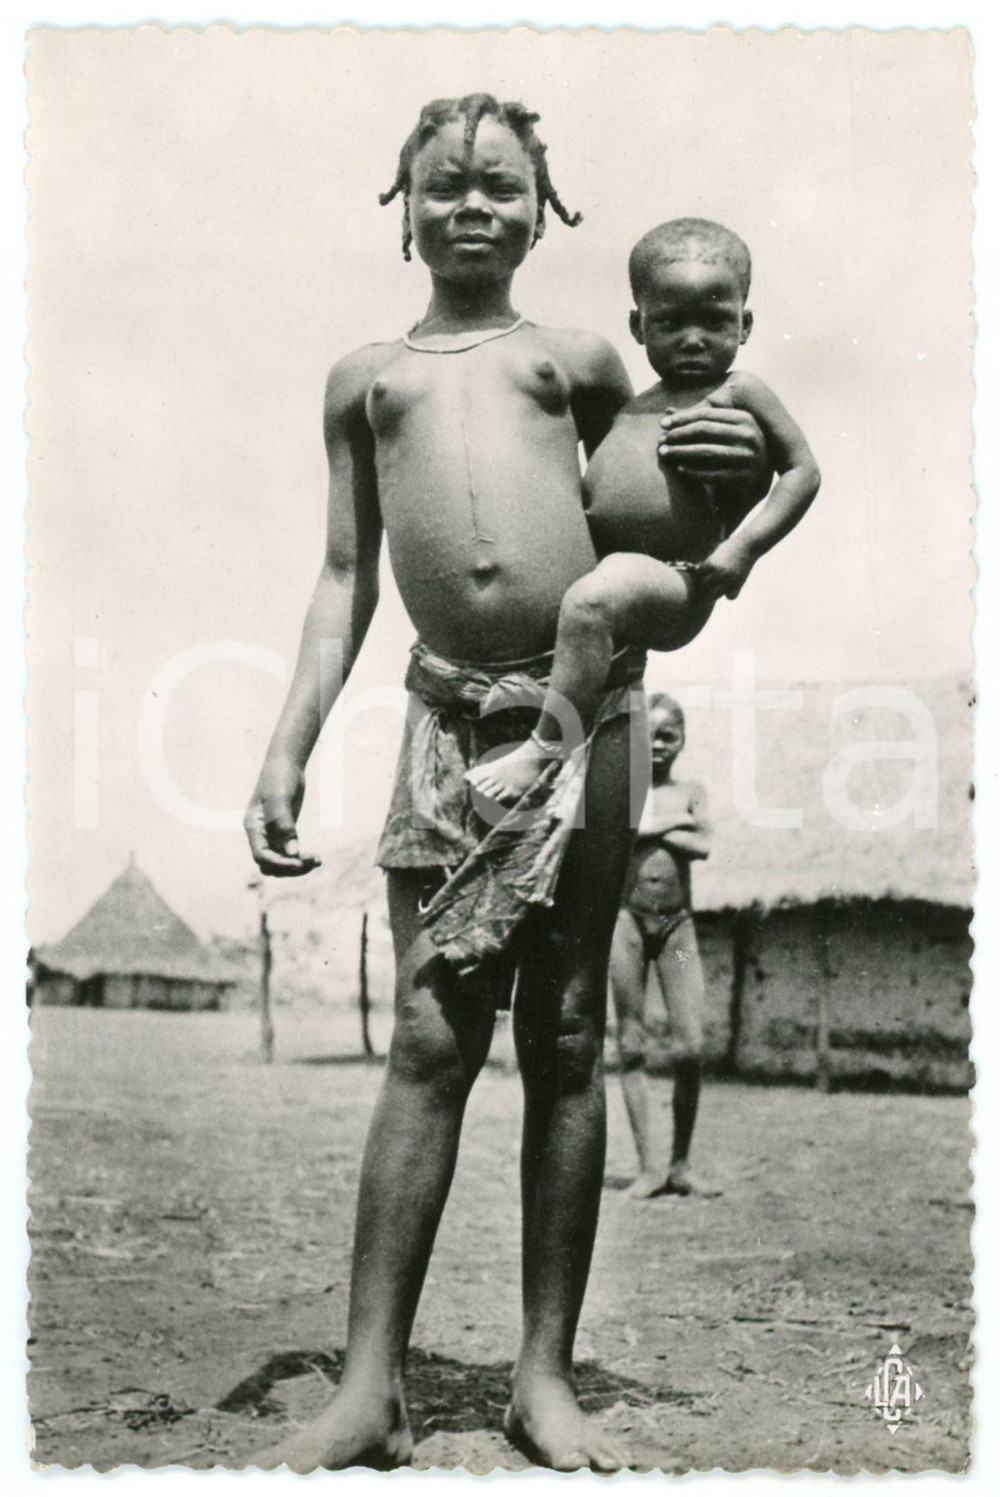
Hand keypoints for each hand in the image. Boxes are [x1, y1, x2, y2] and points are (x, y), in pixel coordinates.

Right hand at [244, 757, 321, 877]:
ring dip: (298, 866)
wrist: (286, 763)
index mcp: (253, 827)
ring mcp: (272, 834)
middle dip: (290, 867)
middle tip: (312, 860)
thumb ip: (285, 827)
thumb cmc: (279, 778)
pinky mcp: (285, 832)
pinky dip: (302, 858)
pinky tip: (317, 858)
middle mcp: (260, 835)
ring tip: (318, 860)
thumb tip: (293, 853)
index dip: (279, 863)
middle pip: (270, 865)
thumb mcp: (281, 800)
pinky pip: (290, 854)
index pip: (261, 856)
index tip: (299, 861)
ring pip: (281, 863)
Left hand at [658, 393, 769, 488]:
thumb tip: (667, 411)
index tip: (662, 424)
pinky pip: (711, 474)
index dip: (682, 418)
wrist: (760, 477)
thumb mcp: (725, 430)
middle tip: (660, 440)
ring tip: (664, 454)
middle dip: (679, 435)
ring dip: (681, 452)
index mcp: (744, 418)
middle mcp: (749, 436)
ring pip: (706, 452)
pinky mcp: (743, 478)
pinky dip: (692, 471)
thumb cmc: (736, 448)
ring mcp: (747, 458)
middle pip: (704, 431)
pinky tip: (679, 469)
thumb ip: (699, 421)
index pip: (706, 415)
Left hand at [697, 535, 756, 600]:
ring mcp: (729, 580)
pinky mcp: (738, 584)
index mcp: (711, 564)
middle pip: (704, 587)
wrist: (748, 545)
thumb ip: (707, 565)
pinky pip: (730, 597)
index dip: (700, 575)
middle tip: (710, 581)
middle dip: (705, 585)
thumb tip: (697, 574)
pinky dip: (728, 594)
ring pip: (714, 595)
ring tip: (717, 586)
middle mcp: (719, 573)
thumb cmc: (730, 547)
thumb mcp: (716, 554)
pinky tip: (729, 588)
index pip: (698, 576)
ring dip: (714, 592)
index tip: (705, 573)